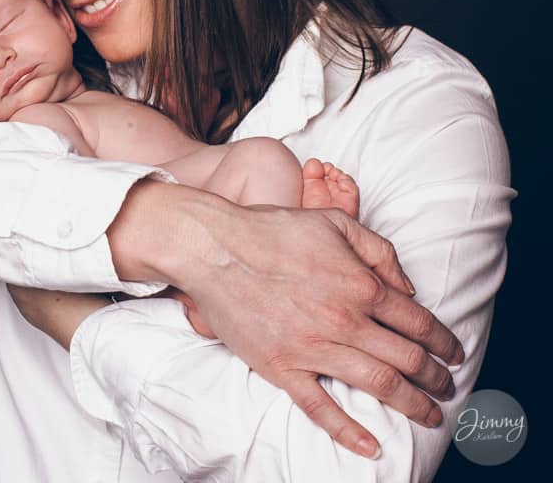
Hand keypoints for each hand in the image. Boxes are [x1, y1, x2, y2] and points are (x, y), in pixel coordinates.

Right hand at [175, 203, 462, 459]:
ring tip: (429, 414)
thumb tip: (407, 286)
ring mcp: (313, 348)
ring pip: (378, 384)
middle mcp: (344, 320)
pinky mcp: (281, 367)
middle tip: (448, 387)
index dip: (443, 341)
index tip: (454, 353)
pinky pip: (319, 407)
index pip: (418, 321)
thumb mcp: (334, 221)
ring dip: (412, 404)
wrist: (214, 247)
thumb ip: (378, 250)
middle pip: (407, 359)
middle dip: (436, 377)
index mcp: (360, 284)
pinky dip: (348, 431)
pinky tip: (371, 447)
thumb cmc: (271, 229)